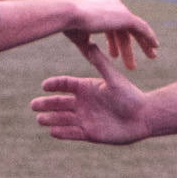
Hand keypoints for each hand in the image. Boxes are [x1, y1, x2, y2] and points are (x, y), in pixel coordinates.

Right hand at [30, 36, 154, 144]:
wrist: (142, 117)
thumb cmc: (130, 96)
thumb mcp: (114, 78)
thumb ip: (101, 64)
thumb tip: (90, 44)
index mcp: (87, 87)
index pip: (65, 85)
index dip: (54, 85)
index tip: (44, 86)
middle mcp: (83, 103)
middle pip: (59, 103)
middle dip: (46, 104)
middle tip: (33, 105)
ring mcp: (85, 118)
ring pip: (63, 119)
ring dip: (51, 119)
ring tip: (39, 119)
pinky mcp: (89, 133)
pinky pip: (72, 133)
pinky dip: (62, 132)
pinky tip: (52, 131)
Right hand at [65, 0, 158, 64]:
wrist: (69, 15)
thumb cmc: (69, 25)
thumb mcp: (79, 37)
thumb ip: (88, 46)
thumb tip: (92, 57)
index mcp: (101, 7)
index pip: (112, 26)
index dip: (114, 41)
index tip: (115, 54)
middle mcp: (112, 5)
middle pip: (123, 30)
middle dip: (125, 48)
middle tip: (129, 65)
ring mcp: (120, 9)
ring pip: (134, 31)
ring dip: (137, 48)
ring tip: (132, 67)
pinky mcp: (126, 16)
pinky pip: (142, 28)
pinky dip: (148, 38)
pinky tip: (155, 47)